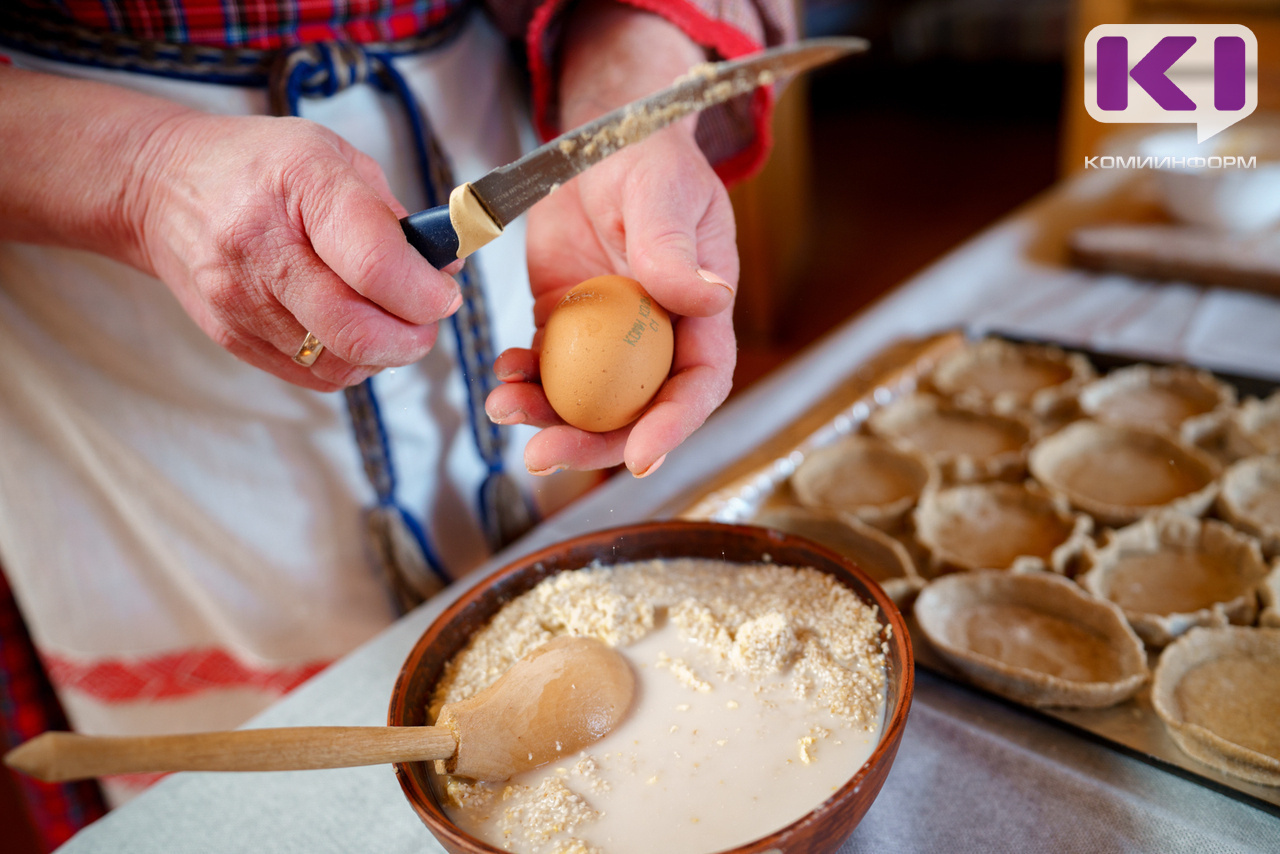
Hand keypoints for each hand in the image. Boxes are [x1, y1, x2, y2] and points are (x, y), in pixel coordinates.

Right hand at [132, 113, 460, 390]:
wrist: (161, 185)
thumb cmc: (260, 166)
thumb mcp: (334, 158)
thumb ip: (394, 218)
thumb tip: (445, 272)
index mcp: (300, 183)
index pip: (376, 265)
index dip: (426, 293)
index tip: (443, 294)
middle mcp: (261, 246)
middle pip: (358, 330)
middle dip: (414, 336)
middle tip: (427, 319)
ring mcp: (240, 299)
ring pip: (340, 362)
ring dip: (383, 354)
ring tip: (390, 321)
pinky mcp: (231, 336)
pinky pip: (313, 375)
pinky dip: (349, 363)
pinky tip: (352, 333)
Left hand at [484, 1, 738, 476]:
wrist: (599, 145)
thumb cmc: (650, 161)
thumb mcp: (666, 197)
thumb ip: (675, 249)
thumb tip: (708, 298)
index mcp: (701, 315)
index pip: (700, 383)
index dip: (674, 426)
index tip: (639, 457)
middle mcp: (659, 337)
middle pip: (635, 411)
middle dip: (591, 443)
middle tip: (542, 455)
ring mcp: (608, 336)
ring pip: (584, 399)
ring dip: (544, 416)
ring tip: (503, 409)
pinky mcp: (564, 323)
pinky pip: (544, 365)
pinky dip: (521, 376)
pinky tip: (501, 371)